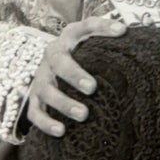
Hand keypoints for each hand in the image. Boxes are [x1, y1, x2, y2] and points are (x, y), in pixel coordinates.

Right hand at [27, 17, 126, 137]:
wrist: (53, 63)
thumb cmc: (82, 52)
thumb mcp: (93, 39)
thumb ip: (107, 34)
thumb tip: (125, 31)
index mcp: (69, 38)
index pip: (86, 27)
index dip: (103, 27)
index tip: (122, 31)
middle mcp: (52, 57)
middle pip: (59, 63)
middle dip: (74, 75)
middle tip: (92, 88)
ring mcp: (41, 79)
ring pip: (46, 91)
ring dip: (63, 103)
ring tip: (83, 114)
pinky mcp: (34, 99)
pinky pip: (35, 113)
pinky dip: (46, 123)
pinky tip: (62, 132)